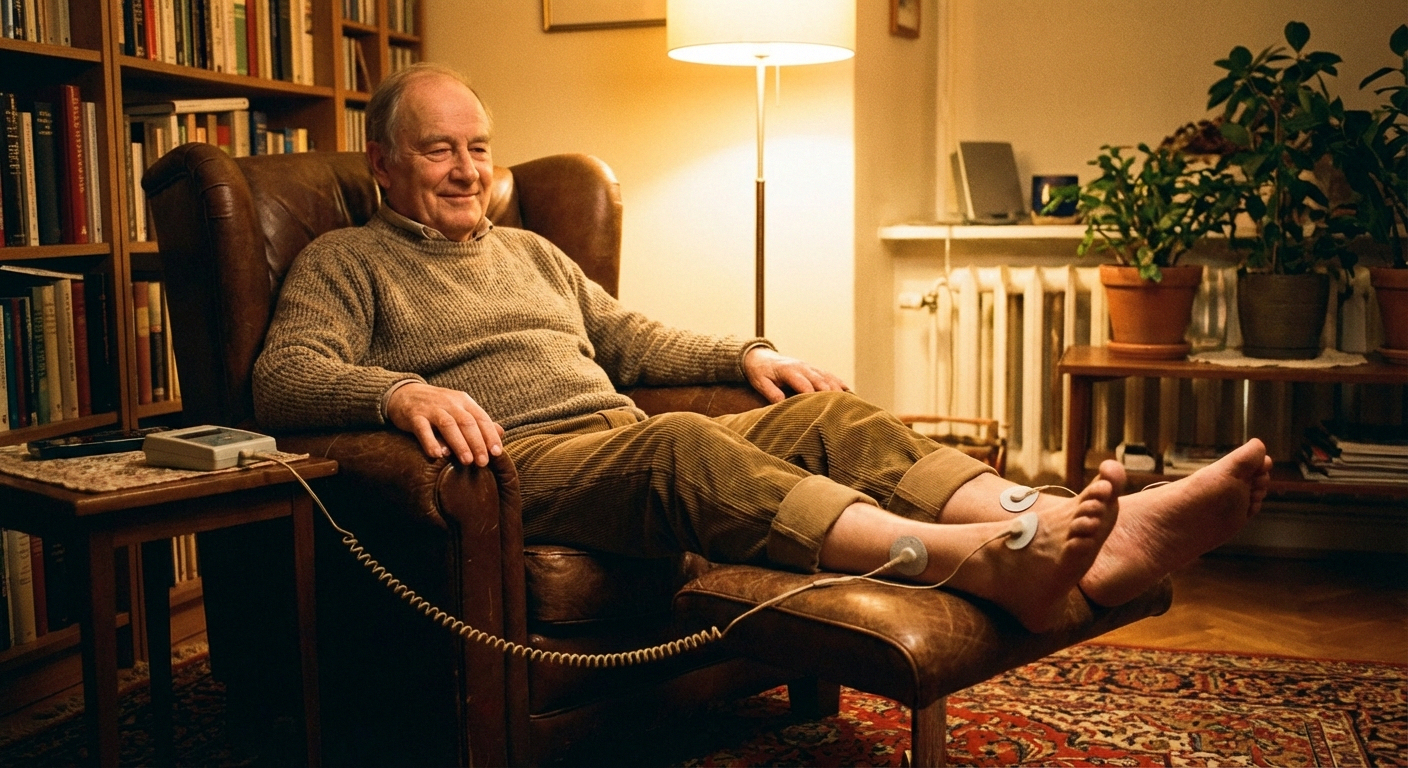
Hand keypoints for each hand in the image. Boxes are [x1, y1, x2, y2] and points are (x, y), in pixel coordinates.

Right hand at [386, 382, 503, 466]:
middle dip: (477, 443)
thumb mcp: (459, 410)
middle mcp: (449, 402)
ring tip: (467, 461)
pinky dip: (430, 441)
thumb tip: (501, 433)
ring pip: (448, 425)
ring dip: (459, 444)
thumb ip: (478, 422)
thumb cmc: (437, 407)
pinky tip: (437, 455)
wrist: (405, 393)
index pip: (481, 418)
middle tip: (482, 462)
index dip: (490, 435)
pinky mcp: (414, 415)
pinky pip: (422, 428)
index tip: (497, 453)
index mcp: (463, 401)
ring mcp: (431, 408)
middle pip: (467, 422)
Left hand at [743, 347, 849, 402]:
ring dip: (839, 390)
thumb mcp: (760, 382)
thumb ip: (771, 392)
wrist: (761, 357)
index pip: (805, 385)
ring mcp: (811, 368)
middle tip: (839, 410)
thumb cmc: (760, 372)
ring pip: (829, 378)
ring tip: (849, 405)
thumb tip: (782, 403)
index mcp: (790, 371)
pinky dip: (840, 384)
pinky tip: (850, 394)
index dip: (813, 397)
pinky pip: (830, 376)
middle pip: (821, 382)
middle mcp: (803, 367)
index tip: (820, 410)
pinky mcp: (814, 370)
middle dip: (830, 395)